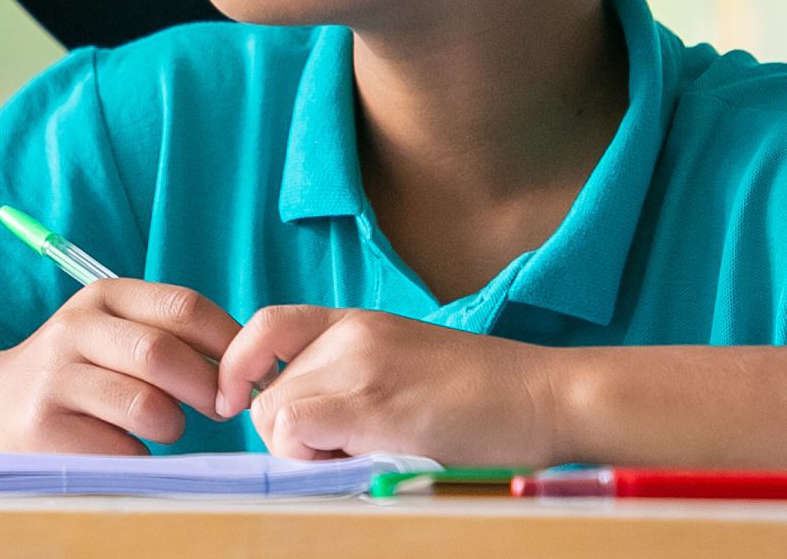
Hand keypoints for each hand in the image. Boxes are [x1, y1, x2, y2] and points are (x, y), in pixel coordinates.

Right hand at [0, 281, 241, 454]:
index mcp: (105, 296)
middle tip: (219, 410)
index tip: (245, 375)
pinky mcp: (44, 430)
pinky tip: (120, 444)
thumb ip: (173, 335)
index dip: (229, 345)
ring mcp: (55, 379)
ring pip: (146, 407)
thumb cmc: (80, 370)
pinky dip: (138, 455)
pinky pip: (121, 450)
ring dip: (172, 426)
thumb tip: (250, 361)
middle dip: (207, 390)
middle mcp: (76, 328)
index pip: (185, 308)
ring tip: (162, 426)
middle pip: (164, 355)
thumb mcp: (116, 333)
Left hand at [215, 306, 560, 464]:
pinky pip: (296, 430)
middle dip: (290, 435)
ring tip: (365, 458)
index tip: (238, 403)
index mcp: (357, 323)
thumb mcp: (406, 367)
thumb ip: (351, 378)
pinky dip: (313, 459)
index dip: (238, 366)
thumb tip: (295, 421)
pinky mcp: (371, 403)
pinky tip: (364, 463)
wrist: (548, 396)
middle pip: (267, 390)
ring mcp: (358, 365)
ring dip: (305, 452)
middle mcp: (349, 335)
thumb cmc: (488, 398)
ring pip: (274, 415)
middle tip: (347, 454)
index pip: (265, 326)